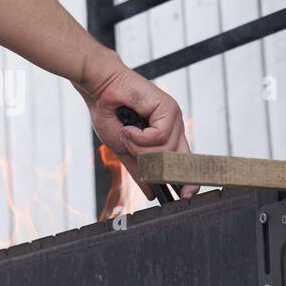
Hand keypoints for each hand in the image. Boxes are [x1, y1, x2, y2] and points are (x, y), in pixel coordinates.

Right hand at [75, 51, 198, 199]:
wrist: (99, 90)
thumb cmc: (109, 114)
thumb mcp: (124, 150)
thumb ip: (139, 169)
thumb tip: (151, 193)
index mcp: (165, 136)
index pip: (182, 162)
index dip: (186, 180)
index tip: (185, 195)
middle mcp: (173, 127)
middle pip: (174, 161)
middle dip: (150, 162)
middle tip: (130, 147)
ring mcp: (173, 117)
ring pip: (166, 151)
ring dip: (140, 147)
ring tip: (126, 133)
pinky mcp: (169, 108)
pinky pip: (161, 136)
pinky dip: (141, 137)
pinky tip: (130, 128)